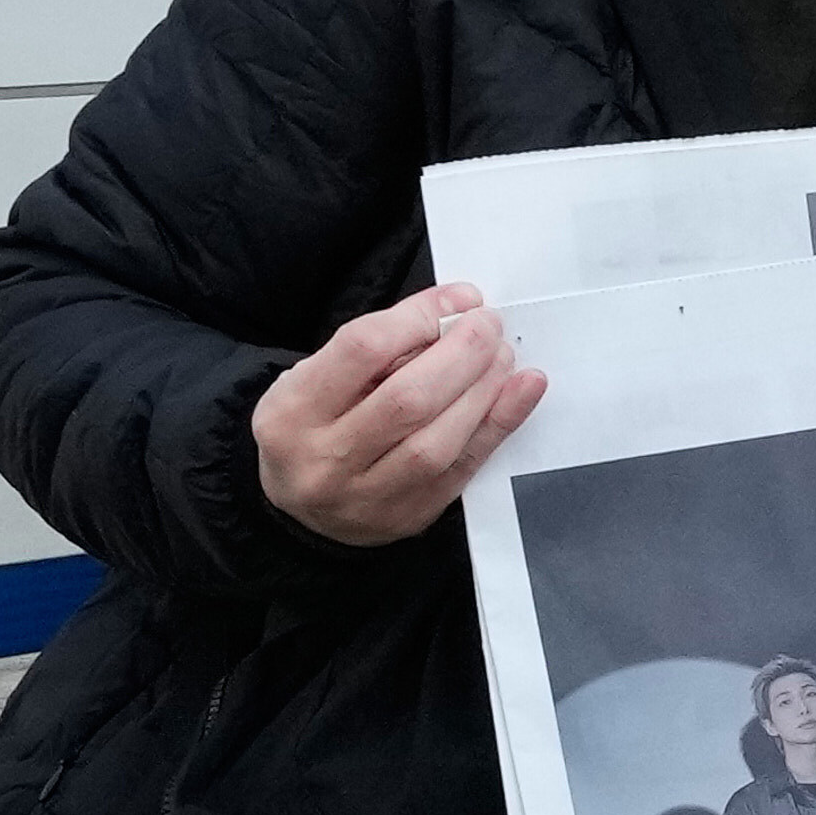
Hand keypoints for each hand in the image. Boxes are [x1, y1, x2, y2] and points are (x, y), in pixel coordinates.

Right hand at [251, 281, 540, 547]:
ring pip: (437, 442)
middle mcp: (326, 458)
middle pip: (407, 399)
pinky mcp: (409, 515)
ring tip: (502, 356)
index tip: (460, 299)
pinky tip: (522, 391)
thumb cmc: (315, 426)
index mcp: (293, 410)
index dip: (421, 316)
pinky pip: (463, 469)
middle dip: (461, 354)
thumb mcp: (316, 378)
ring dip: (483, 389)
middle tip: (489, 325)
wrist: (300, 511)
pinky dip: (499, 425)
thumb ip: (376, 349)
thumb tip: (453, 313)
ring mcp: (368, 495)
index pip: (364, 350)